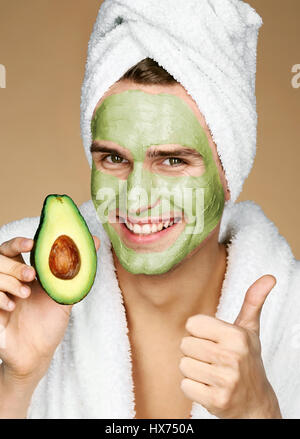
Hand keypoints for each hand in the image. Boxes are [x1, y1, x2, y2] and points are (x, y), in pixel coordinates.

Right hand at [0, 235, 99, 385]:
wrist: (36, 355)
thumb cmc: (49, 323)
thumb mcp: (65, 294)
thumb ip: (77, 268)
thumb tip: (96, 240)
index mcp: (24, 273)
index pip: (14, 248)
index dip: (19, 242)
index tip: (32, 244)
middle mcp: (8, 281)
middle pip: (0, 257)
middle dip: (16, 264)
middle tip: (31, 275)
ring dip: (9, 280)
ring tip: (25, 293)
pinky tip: (11, 306)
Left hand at [179, 275, 281, 418]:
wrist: (256, 403)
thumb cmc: (247, 360)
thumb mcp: (250, 330)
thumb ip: (253, 302)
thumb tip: (269, 277)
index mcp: (236, 335)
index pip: (192, 324)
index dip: (199, 332)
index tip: (213, 340)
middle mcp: (231, 356)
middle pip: (185, 344)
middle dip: (195, 351)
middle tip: (213, 358)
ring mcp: (224, 380)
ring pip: (183, 365)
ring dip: (193, 370)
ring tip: (211, 372)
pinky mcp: (216, 401)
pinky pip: (185, 386)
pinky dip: (193, 388)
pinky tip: (209, 387)